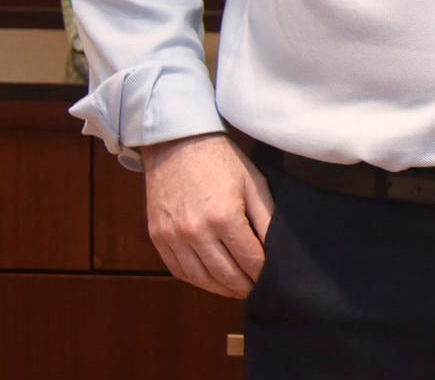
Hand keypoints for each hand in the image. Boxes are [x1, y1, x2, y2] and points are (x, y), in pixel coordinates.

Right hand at [141, 132, 272, 298]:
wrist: (178, 144)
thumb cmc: (222, 161)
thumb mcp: (254, 183)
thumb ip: (266, 218)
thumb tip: (276, 247)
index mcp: (225, 217)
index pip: (250, 259)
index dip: (262, 273)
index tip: (270, 279)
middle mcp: (197, 231)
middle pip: (225, 274)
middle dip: (243, 286)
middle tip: (256, 291)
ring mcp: (173, 236)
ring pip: (200, 277)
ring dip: (220, 288)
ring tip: (235, 290)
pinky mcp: (158, 236)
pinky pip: (177, 269)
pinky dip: (195, 280)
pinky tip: (209, 280)